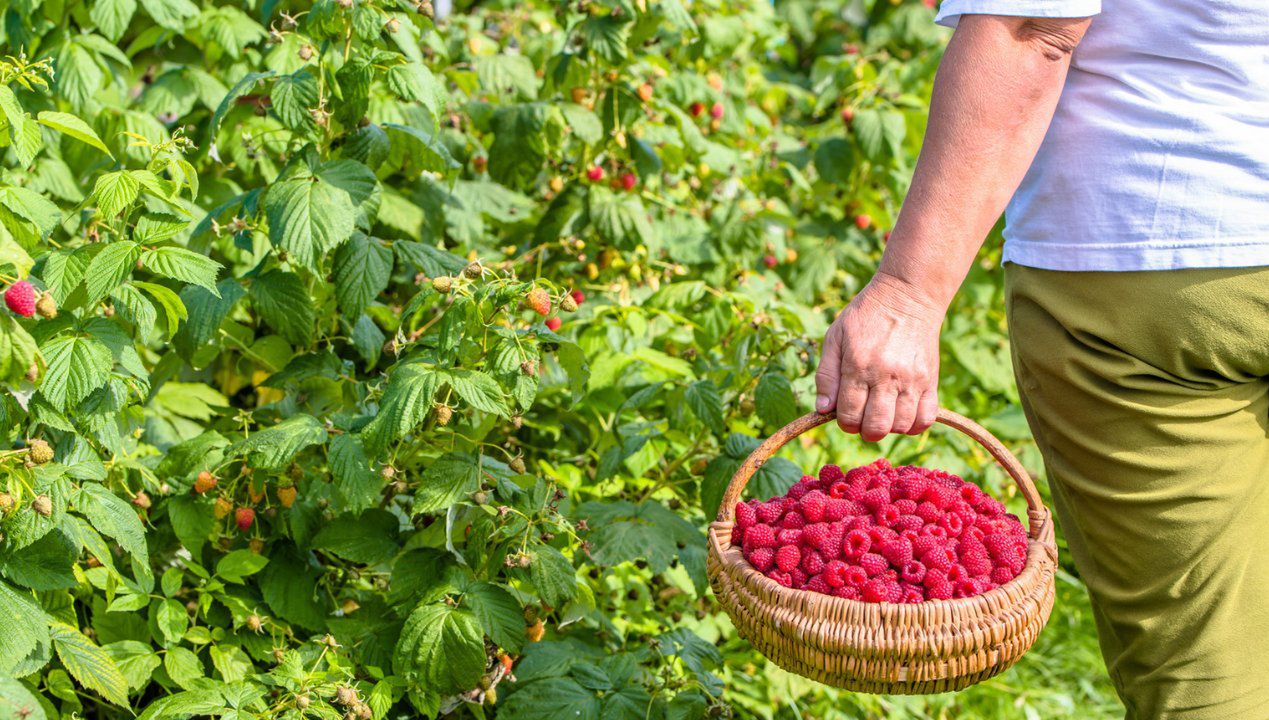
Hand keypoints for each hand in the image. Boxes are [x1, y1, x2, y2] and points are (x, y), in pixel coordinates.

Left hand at [814, 271, 944, 440]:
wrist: (907, 296)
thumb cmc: (865, 317)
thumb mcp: (835, 337)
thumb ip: (826, 375)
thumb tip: (823, 409)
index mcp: (858, 366)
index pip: (849, 415)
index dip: (844, 422)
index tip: (845, 413)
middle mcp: (886, 376)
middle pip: (876, 427)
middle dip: (864, 430)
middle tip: (863, 418)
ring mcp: (911, 379)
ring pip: (901, 426)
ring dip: (889, 427)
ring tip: (883, 413)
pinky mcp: (930, 379)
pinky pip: (927, 418)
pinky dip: (914, 424)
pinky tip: (903, 414)